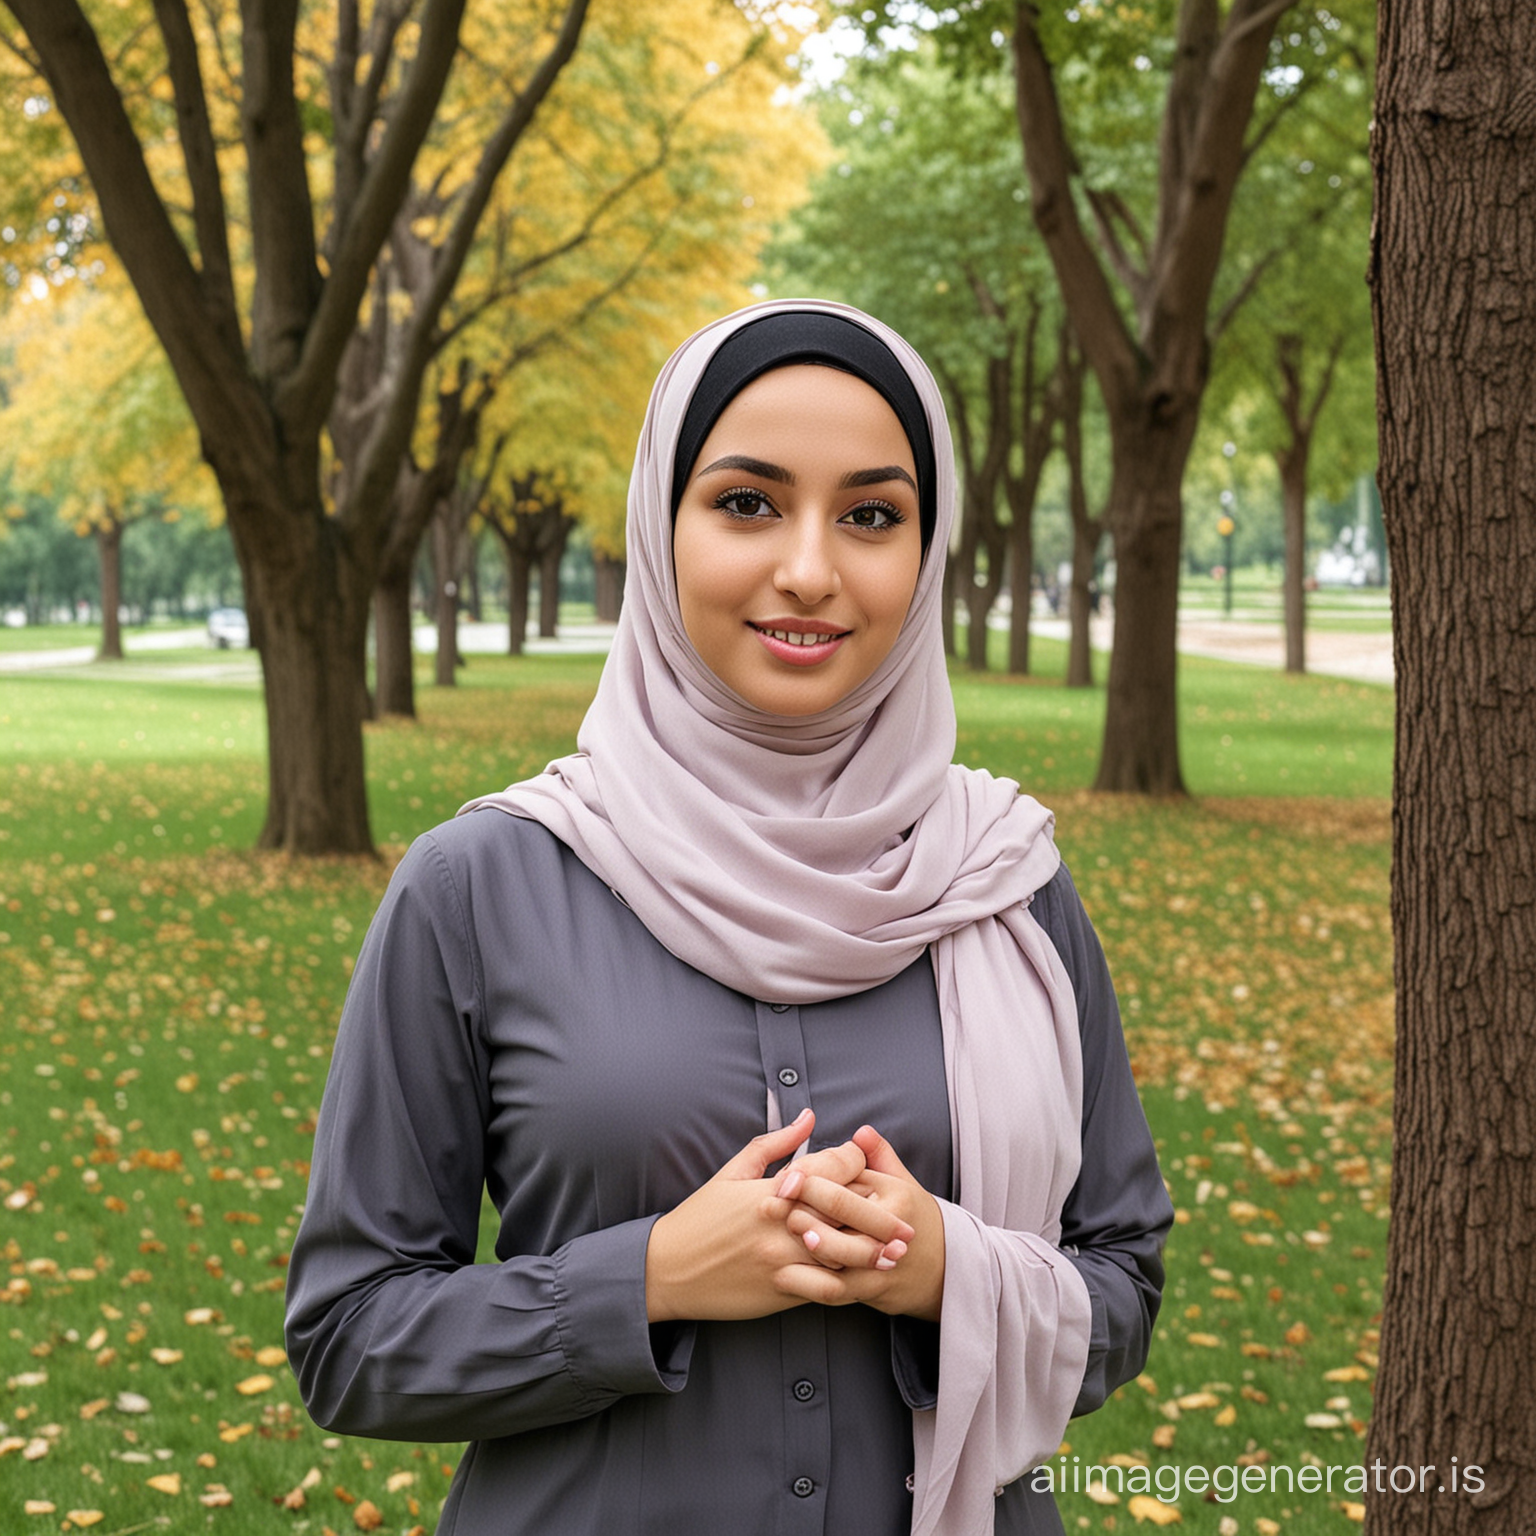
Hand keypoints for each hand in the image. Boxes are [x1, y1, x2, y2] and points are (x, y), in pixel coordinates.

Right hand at [644, 1111, 913, 1323]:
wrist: (665, 1269)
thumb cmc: (699, 1217)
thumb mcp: (731, 1172)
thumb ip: (774, 1144)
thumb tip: (809, 1118)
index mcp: (771, 1190)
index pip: (829, 1170)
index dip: (853, 1163)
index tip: (864, 1163)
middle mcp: (780, 1224)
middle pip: (845, 1213)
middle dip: (880, 1214)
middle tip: (905, 1220)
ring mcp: (781, 1260)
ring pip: (842, 1255)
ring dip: (873, 1254)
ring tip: (895, 1252)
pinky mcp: (778, 1291)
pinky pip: (824, 1291)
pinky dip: (849, 1286)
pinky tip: (863, 1282)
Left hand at [774, 1125, 945, 1321]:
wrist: (942, 1268)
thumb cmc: (912, 1216)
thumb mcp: (902, 1181)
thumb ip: (878, 1154)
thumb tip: (860, 1133)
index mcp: (896, 1195)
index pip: (846, 1183)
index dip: (810, 1178)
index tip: (784, 1177)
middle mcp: (891, 1229)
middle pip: (839, 1215)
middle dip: (802, 1209)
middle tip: (770, 1207)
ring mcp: (881, 1263)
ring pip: (836, 1255)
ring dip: (801, 1245)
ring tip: (778, 1238)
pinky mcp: (871, 1290)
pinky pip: (834, 1289)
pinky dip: (807, 1284)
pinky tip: (782, 1276)